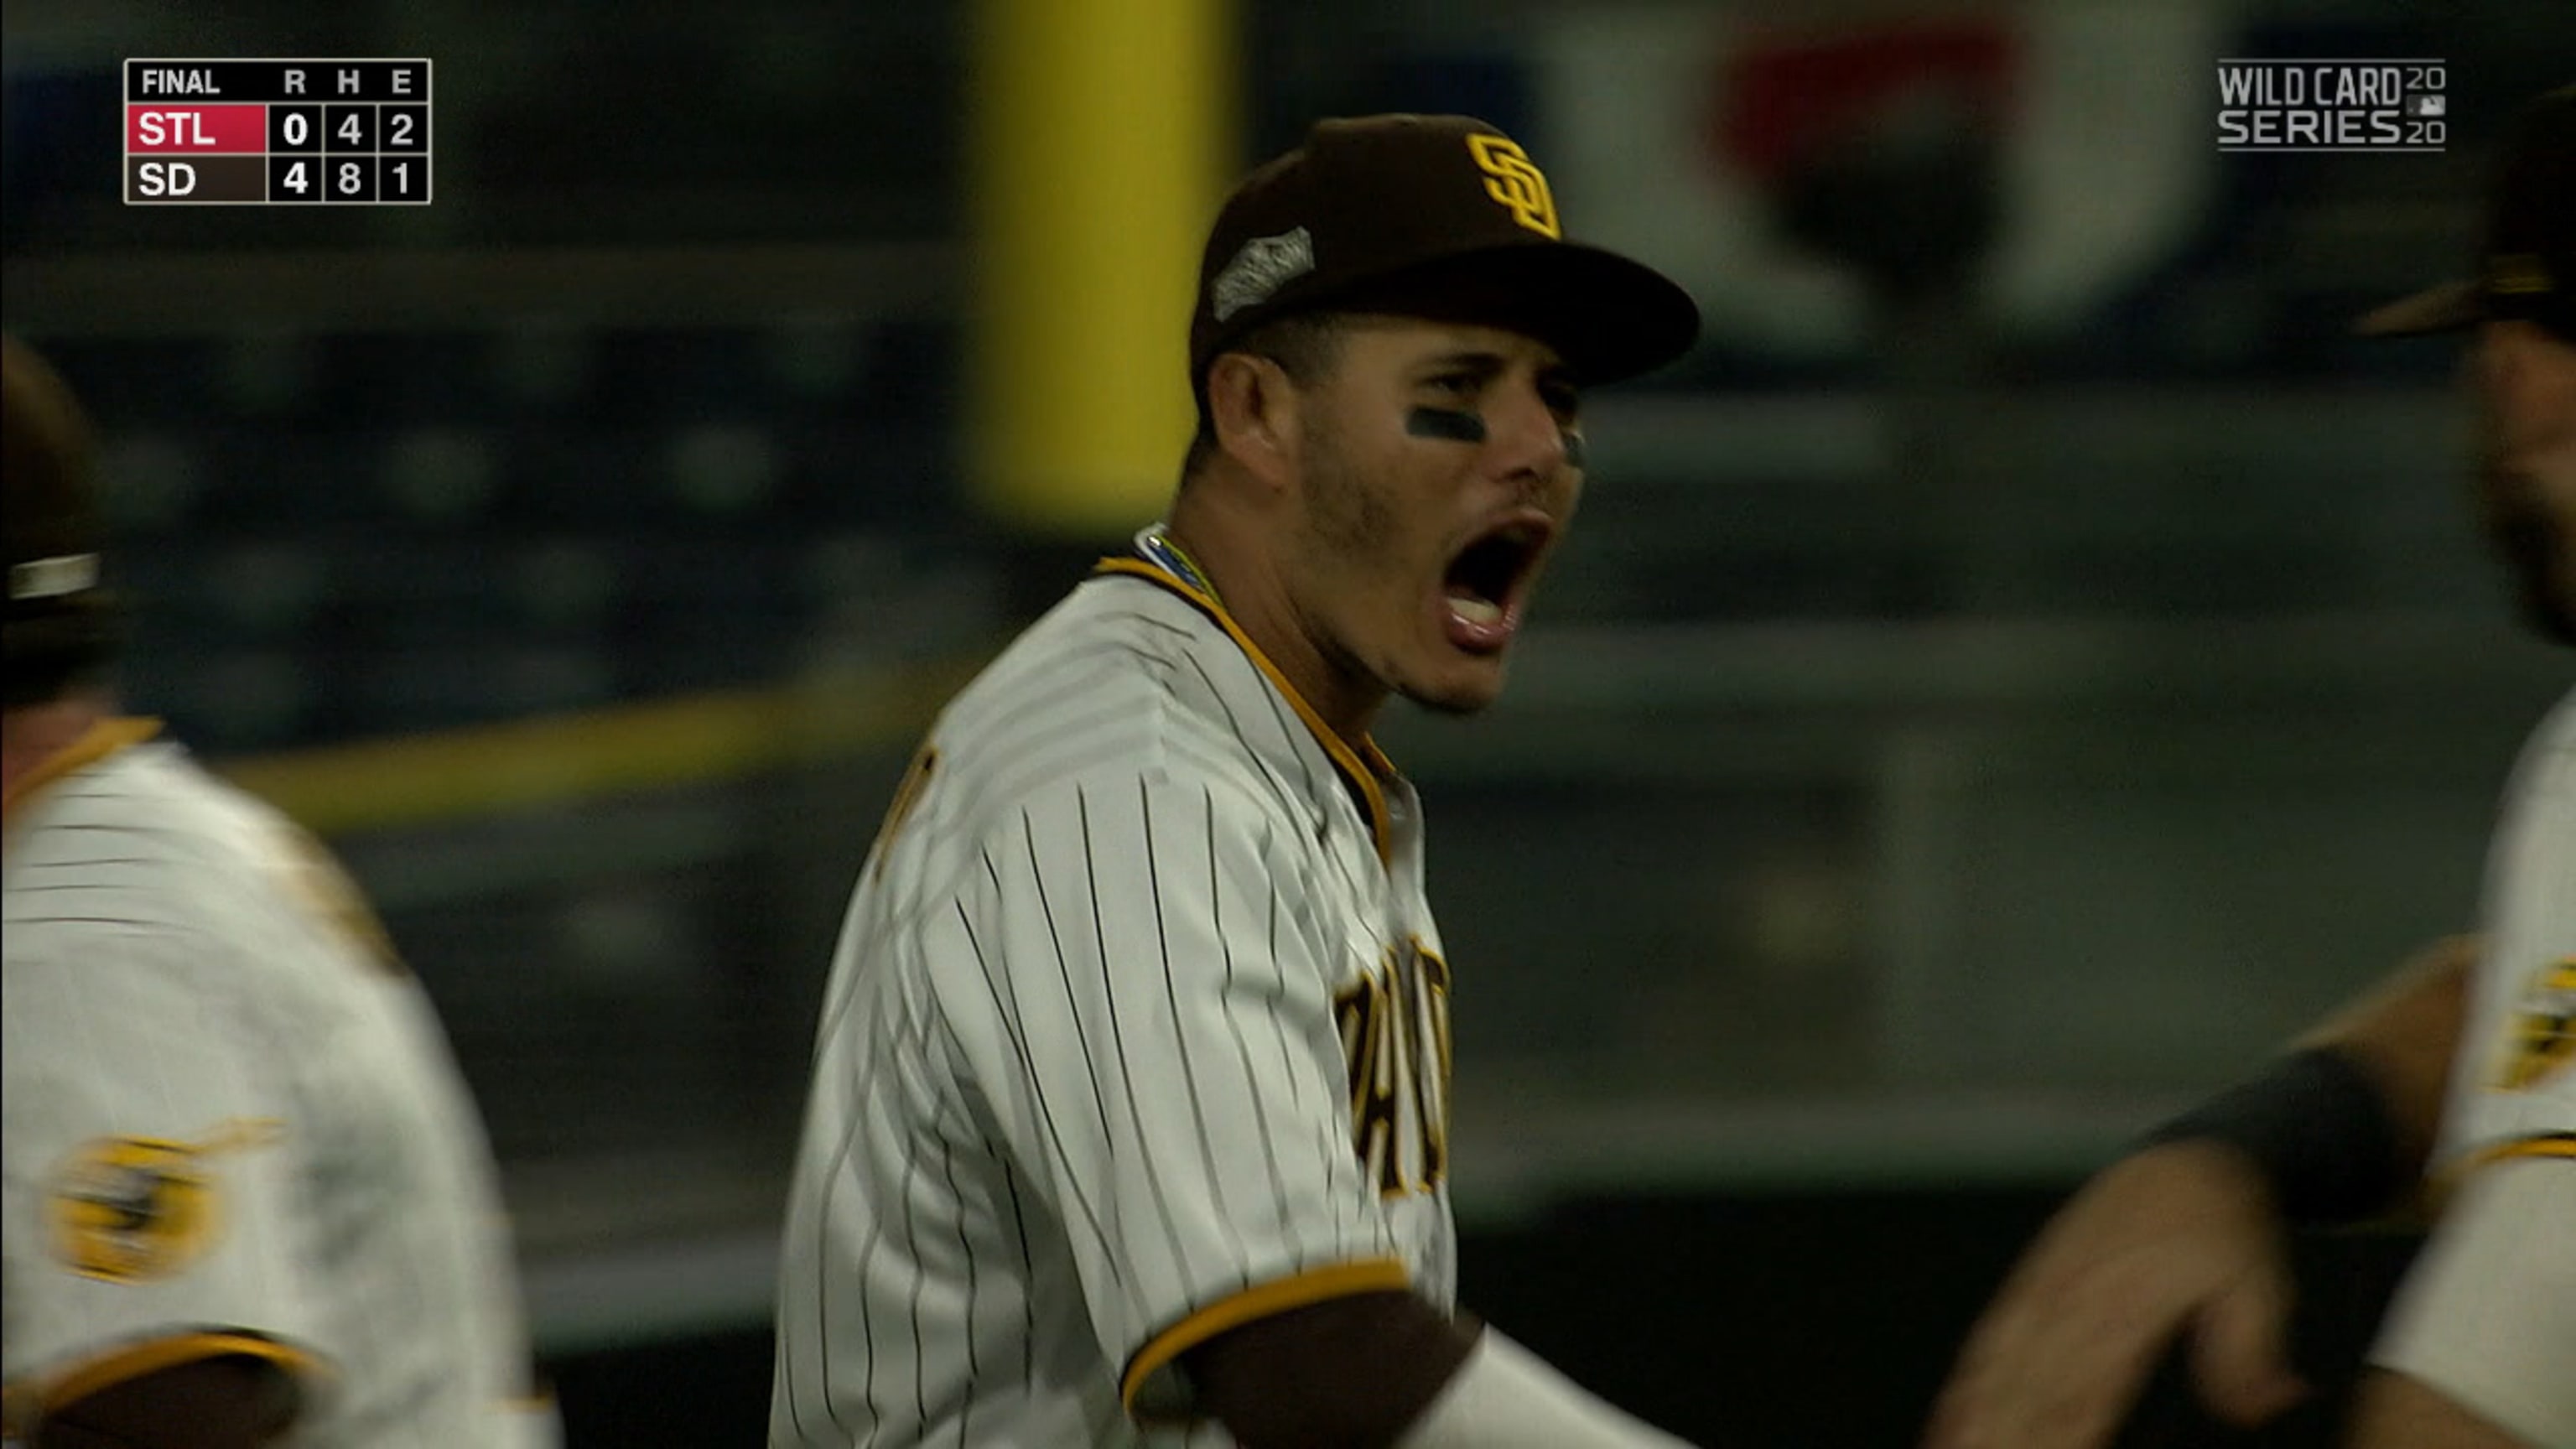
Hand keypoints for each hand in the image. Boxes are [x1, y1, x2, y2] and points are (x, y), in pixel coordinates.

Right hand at [1921, 1140, 2311, 1448]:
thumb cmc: (2221, 1225)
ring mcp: (2046, 1290)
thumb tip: (2266, 1404)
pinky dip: (1967, 1382)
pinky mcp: (2032, 1284)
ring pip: (2000, 1367)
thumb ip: (2251, 1354)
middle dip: (2008, 1433)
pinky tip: (1952, 1416)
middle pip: (2033, 1387)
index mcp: (2129, 1303)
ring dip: (1977, 1415)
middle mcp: (2075, 1298)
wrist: (2183, 1163)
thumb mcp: (2260, 1286)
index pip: (2088, 1390)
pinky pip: (1989, 1340)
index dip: (2065, 1435)